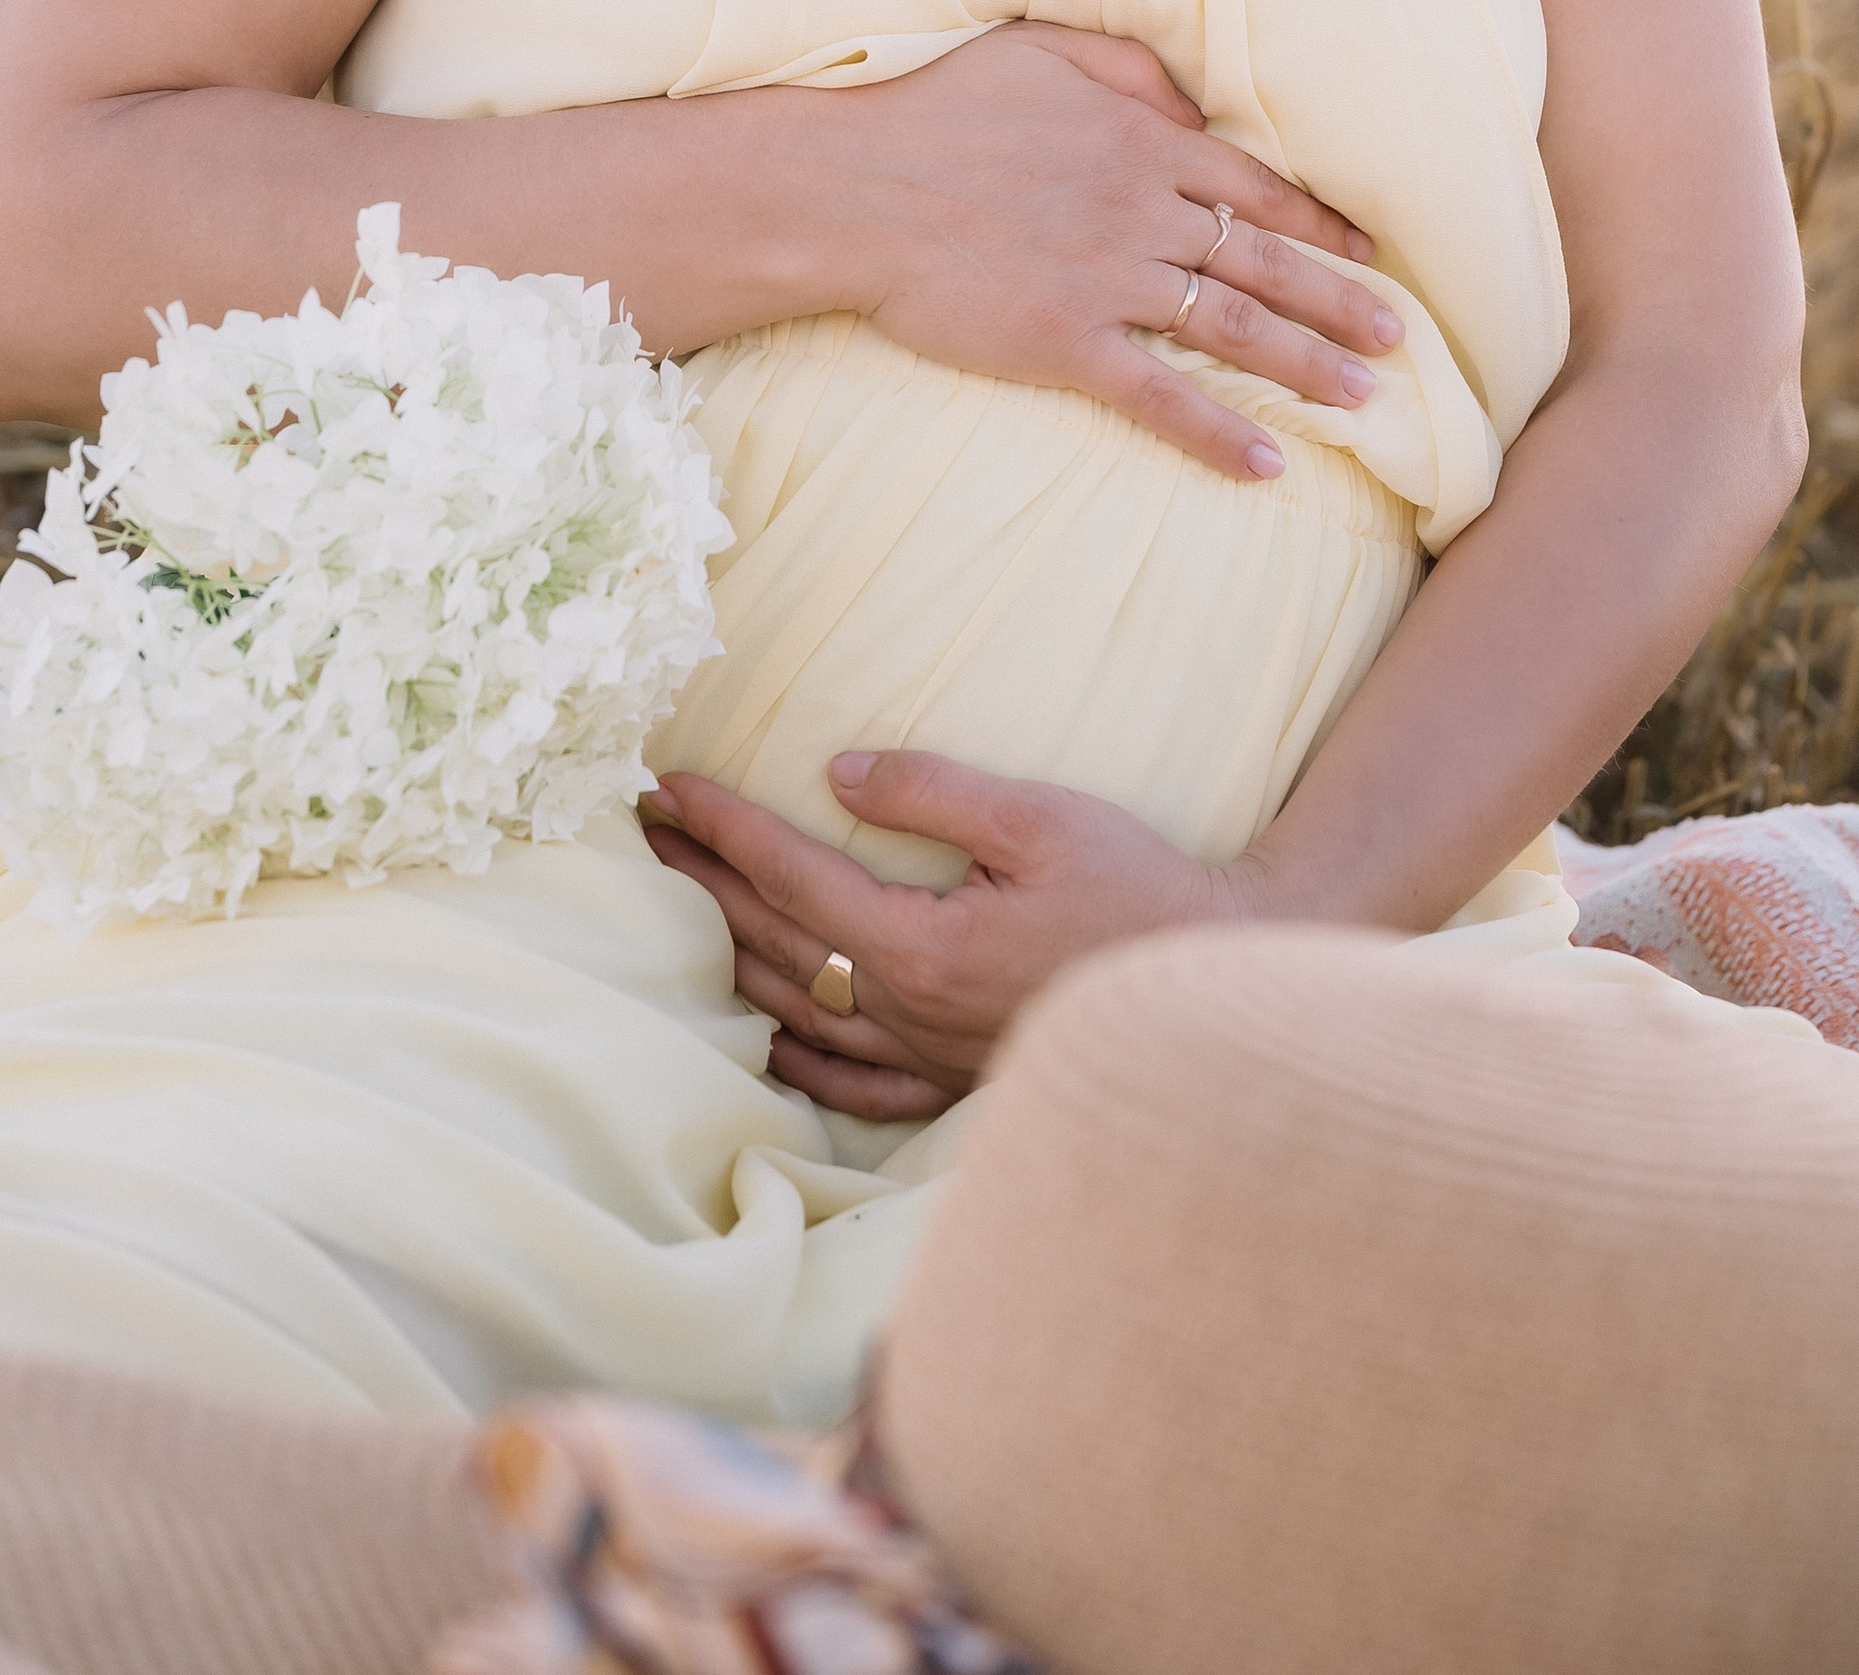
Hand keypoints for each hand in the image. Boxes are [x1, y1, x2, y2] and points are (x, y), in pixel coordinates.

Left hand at [641, 749, 1259, 1120]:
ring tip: (680, 906)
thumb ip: (931, 792)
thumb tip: (836, 775)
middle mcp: (911, 1010)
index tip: (666, 787)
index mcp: (921, 943)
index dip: (723, 829)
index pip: (791, 877)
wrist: (1218, 985)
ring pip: (802, 1009)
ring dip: (731, 953)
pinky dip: (801, 1057)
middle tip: (640, 831)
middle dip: (703, 881)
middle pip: (777, 941)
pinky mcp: (961, 1081)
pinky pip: (858, 1082)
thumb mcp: (1040, 818)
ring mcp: (932, 1055)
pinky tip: (770, 1035)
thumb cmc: (1139, 890)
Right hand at [821, 21, 1403, 482]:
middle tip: (1400, 340)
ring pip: (1234, 328)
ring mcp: (1109, 281)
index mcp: (1140, 143)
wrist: (854, 186)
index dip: (1320, 223)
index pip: (1254, 188)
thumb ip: (1126, 68)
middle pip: (1265, 262)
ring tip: (1364, 400)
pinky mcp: (1066, 344)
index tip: (1369, 252)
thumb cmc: (933, 109)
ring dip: (1307, 367)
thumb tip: (1192, 103)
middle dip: (1340, 302)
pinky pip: (1161, 397)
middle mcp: (1142, 212)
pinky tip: (1266, 465)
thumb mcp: (1036, 49)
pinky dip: (1218, 434)